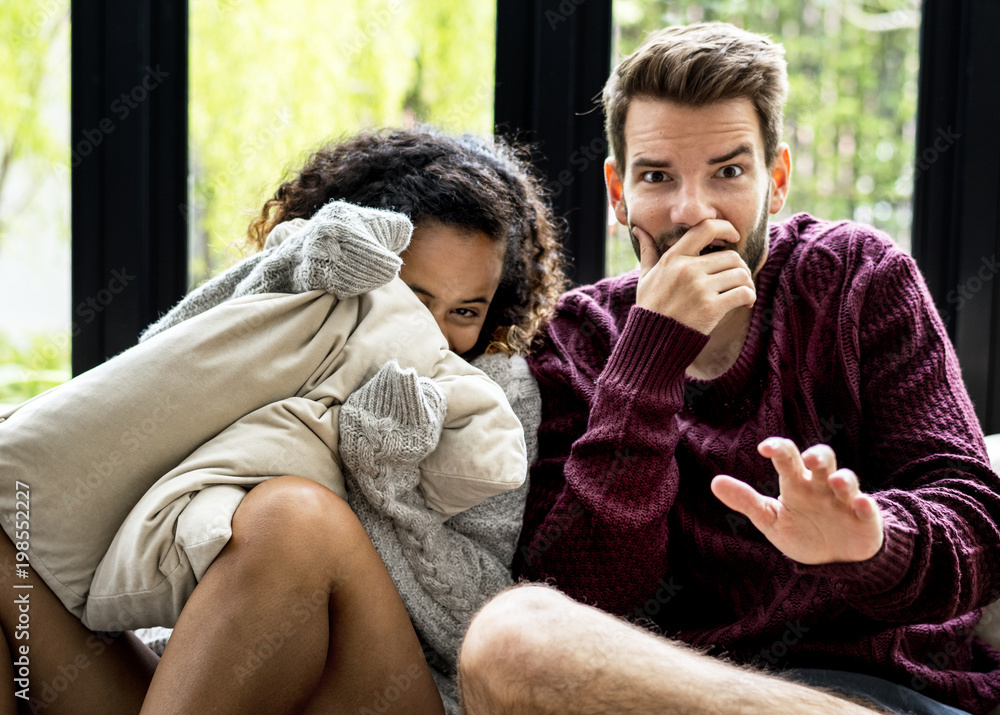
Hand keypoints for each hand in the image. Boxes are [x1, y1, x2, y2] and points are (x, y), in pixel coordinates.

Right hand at [633, 220, 755, 334]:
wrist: (652, 339)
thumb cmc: (650, 306)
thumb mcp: (645, 276)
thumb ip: (647, 251)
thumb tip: (638, 228)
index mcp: (673, 258)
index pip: (706, 228)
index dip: (726, 228)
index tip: (734, 237)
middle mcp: (688, 269)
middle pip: (732, 256)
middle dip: (740, 267)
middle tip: (738, 278)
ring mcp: (700, 289)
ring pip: (741, 274)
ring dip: (747, 283)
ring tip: (742, 291)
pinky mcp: (711, 307)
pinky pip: (743, 293)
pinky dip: (749, 297)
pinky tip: (745, 303)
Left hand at [710, 438, 883, 564]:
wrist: (833, 559)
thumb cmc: (800, 531)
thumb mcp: (770, 519)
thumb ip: (746, 501)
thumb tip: (715, 483)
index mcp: (797, 483)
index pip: (788, 457)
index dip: (779, 448)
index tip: (764, 448)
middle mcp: (822, 485)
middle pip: (824, 459)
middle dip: (818, 455)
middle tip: (809, 460)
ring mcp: (845, 500)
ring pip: (848, 479)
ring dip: (844, 478)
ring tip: (837, 482)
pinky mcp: (864, 519)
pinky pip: (868, 507)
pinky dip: (865, 504)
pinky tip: (859, 504)